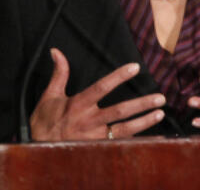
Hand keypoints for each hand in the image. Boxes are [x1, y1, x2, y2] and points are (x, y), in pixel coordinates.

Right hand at [29, 48, 165, 140]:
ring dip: (143, 122)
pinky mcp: (98, 148)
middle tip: (159, 97)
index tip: (135, 67)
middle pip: (119, 111)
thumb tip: (56, 51)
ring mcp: (95, 137)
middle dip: (140, 104)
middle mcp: (88, 121)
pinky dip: (139, 141)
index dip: (118, 77)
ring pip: (123, 129)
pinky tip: (154, 137)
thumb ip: (59, 73)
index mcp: (78, 105)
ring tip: (160, 113)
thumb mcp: (49, 96)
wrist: (39, 148)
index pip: (101, 87)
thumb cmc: (45, 121)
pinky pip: (121, 144)